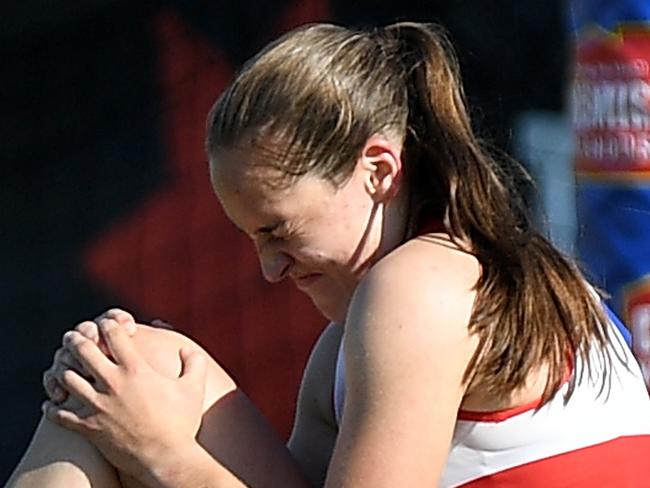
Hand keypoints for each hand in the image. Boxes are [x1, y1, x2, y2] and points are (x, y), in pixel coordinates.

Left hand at [43, 317, 206, 481]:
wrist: (167, 459)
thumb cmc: (182, 423)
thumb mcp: (194, 387)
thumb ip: (193, 362)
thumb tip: (186, 349)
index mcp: (136, 369)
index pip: (112, 333)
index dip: (107, 324)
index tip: (108, 326)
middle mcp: (113, 383)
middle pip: (82, 349)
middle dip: (76, 339)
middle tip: (74, 337)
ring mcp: (98, 405)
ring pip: (67, 377)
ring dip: (64, 369)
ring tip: (65, 368)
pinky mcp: (88, 427)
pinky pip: (59, 413)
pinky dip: (53, 406)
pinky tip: (55, 403)